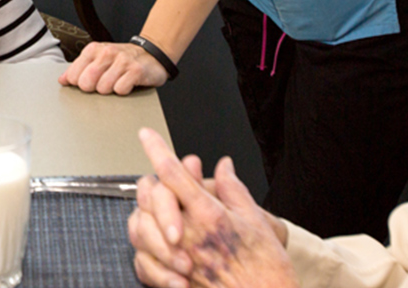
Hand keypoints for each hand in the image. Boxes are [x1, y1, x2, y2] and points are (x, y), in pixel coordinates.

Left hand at [58, 42, 167, 93]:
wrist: (152, 55)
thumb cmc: (122, 60)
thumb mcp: (98, 59)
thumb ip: (79, 69)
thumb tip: (62, 80)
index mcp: (94, 49)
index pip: (74, 75)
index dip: (79, 84)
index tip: (89, 82)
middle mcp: (107, 53)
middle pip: (86, 83)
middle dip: (94, 89)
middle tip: (104, 83)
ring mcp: (122, 61)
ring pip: (103, 88)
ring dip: (110, 90)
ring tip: (117, 82)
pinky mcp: (136, 71)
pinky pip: (120, 90)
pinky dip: (123, 91)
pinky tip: (127, 84)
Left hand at [131, 129, 295, 287]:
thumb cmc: (267, 269)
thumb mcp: (256, 221)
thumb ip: (233, 189)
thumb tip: (224, 165)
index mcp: (210, 215)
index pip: (174, 173)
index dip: (157, 149)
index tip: (146, 134)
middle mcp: (189, 235)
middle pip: (151, 196)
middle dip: (149, 182)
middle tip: (157, 178)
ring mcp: (178, 258)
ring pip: (140, 226)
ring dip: (143, 213)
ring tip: (154, 209)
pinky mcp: (174, 282)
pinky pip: (142, 262)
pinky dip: (143, 250)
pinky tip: (153, 244)